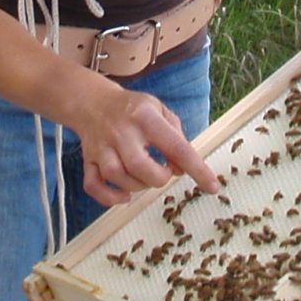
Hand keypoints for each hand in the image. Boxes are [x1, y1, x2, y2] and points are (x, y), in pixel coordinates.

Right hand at [76, 81, 218, 207]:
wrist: (93, 102)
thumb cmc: (133, 109)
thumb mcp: (160, 112)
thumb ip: (176, 138)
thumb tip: (182, 169)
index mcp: (145, 117)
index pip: (176, 146)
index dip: (196, 168)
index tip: (212, 185)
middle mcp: (121, 132)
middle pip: (140, 166)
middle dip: (159, 178)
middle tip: (164, 172)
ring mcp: (102, 147)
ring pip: (117, 177)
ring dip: (137, 186)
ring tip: (145, 177)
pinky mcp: (88, 160)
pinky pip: (93, 186)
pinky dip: (109, 197)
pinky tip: (124, 195)